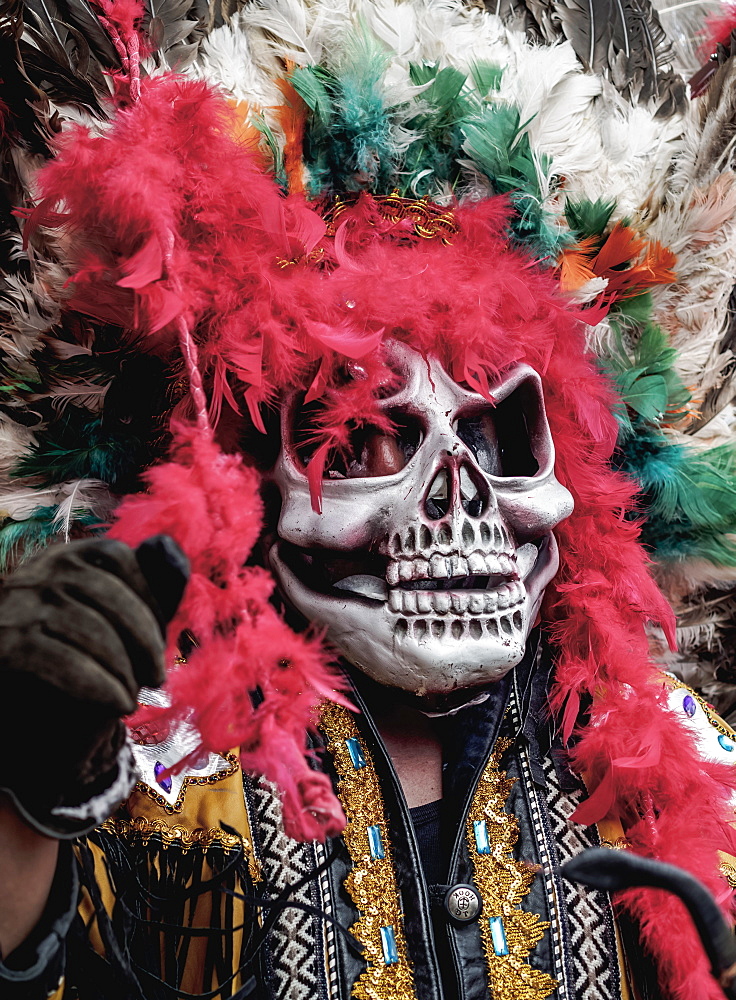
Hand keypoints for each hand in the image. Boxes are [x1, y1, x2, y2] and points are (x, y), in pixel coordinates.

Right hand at [0, 535, 187, 835]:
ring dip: (120, 666)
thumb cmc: (87, 667)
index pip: (115, 556)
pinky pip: (54, 659)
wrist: (35, 728)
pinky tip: (118, 704)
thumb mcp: (125, 624)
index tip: (162, 636)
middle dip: (142, 636)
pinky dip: (96, 684)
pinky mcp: (1, 647)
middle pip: (102, 589)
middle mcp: (33, 575)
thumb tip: (166, 544)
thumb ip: (153, 586)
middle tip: (158, 677)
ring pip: (82, 624)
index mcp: (64, 560)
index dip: (149, 594)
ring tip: (134, 698)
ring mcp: (11, 609)